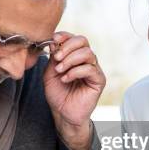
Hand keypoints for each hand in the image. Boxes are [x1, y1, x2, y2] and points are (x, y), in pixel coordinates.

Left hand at [43, 32, 104, 149]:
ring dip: (70, 60)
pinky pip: (90, 69)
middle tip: (56, 58)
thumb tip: (55, 41)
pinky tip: (65, 79)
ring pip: (87, 53)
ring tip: (60, 70)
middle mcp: (86, 60)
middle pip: (83, 41)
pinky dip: (75, 72)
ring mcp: (94, 69)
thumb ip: (53, 57)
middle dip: (67, 47)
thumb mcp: (50, 72)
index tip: (54, 40)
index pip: (74, 38)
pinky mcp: (98, 80)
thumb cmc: (57, 93)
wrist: (63, 113)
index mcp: (75, 55)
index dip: (64, 36)